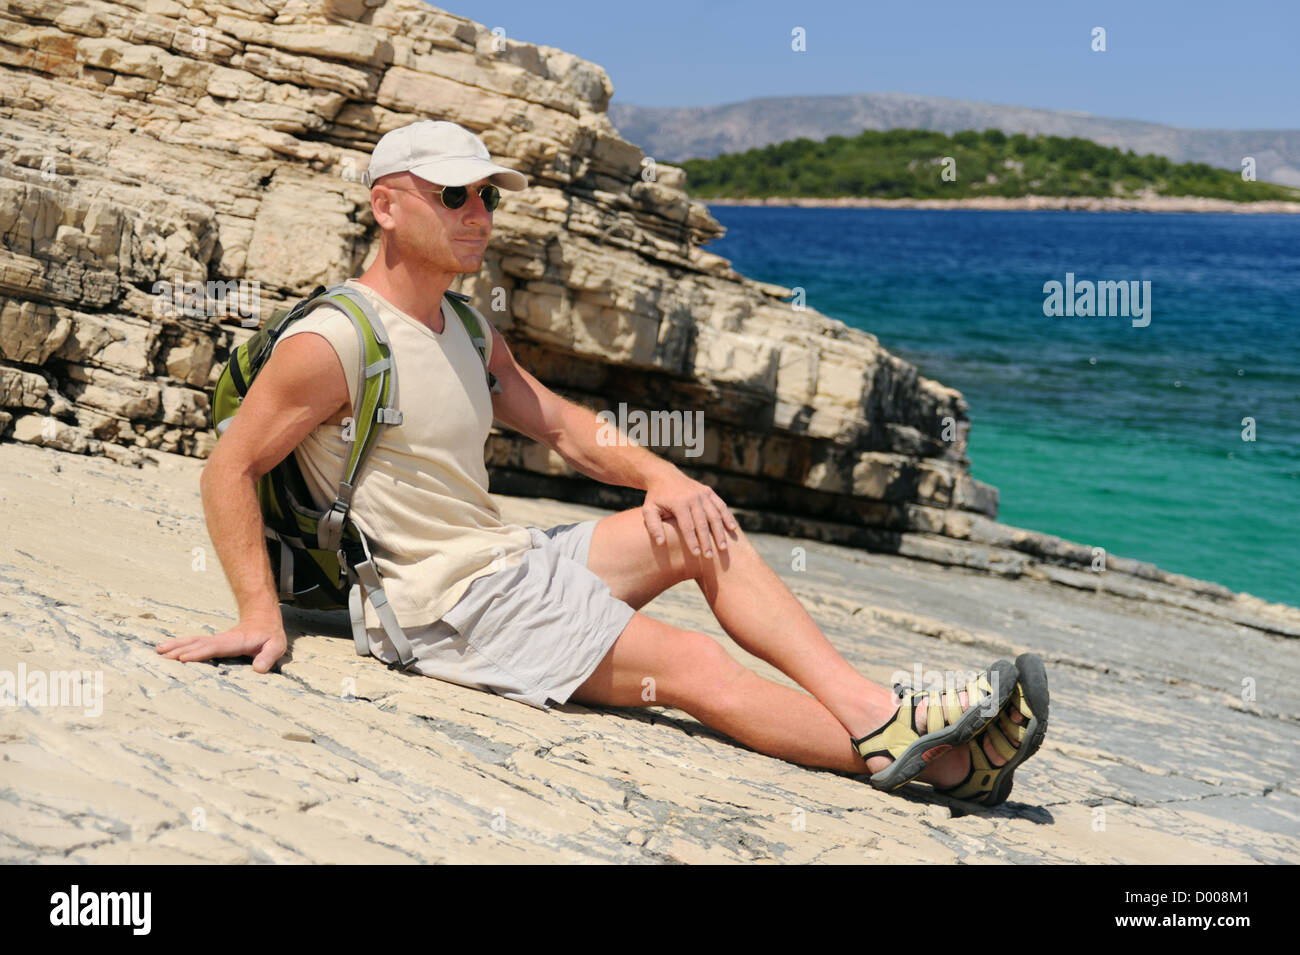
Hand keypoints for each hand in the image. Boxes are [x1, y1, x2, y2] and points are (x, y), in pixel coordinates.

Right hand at [156, 618, 286, 673]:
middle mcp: (221, 640)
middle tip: (162, 654)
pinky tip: (167, 649)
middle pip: (197, 643)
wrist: (264, 620)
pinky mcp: (212, 642)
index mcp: (234, 642)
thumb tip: (258, 669)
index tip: (184, 658)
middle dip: (180, 648)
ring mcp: (215, 640)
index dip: (200, 653)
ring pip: (193, 641)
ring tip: (158, 650)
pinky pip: (194, 643)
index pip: (214, 648)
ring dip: (175, 645)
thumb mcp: (276, 646)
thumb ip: (268, 656)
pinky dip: (179, 645)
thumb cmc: (270, 636)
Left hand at [642, 471, 738, 558]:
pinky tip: (732, 529)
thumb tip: (660, 543)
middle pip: (703, 523)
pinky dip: (727, 517)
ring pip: (715, 515)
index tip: (697, 555)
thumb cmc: (656, 497)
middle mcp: (693, 497)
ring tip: (723, 548)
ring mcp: (702, 493)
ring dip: (720, 532)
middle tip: (710, 557)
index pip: (688, 526)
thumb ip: (653, 526)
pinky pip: (720, 505)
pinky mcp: (708, 491)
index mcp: (679, 502)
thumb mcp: (649, 510)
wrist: (664, 475)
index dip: (692, 541)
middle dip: (707, 541)